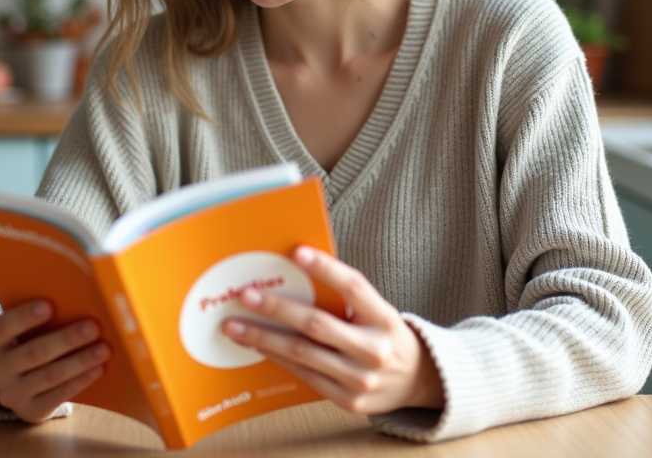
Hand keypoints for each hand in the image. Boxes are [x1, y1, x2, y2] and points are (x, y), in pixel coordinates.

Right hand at [0, 299, 109, 422]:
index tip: (49, 305)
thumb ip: (38, 315)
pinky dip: (80, 381)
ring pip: (49, 376)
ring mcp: (10, 395)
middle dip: (66, 339)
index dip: (25, 317)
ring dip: (80, 361)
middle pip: (34, 353)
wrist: (16, 378)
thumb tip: (75, 299)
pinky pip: (58, 396)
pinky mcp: (29, 412)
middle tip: (93, 327)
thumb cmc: (26, 339)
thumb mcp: (21, 328)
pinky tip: (98, 369)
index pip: (4, 327)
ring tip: (104, 348)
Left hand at [221, 246, 443, 414]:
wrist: (416, 382)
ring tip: (235, 326)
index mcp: (384, 318)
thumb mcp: (376, 312)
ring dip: (264, 338)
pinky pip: (304, 375)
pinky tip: (257, 346)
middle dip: (276, 309)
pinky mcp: (348, 400)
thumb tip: (295, 270)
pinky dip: (277, 358)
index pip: (353, 287)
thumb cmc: (384, 335)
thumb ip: (345, 297)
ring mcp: (361, 378)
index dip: (325, 268)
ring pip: (303, 353)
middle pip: (317, 324)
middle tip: (245, 295)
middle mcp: (374, 349)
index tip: (297, 252)